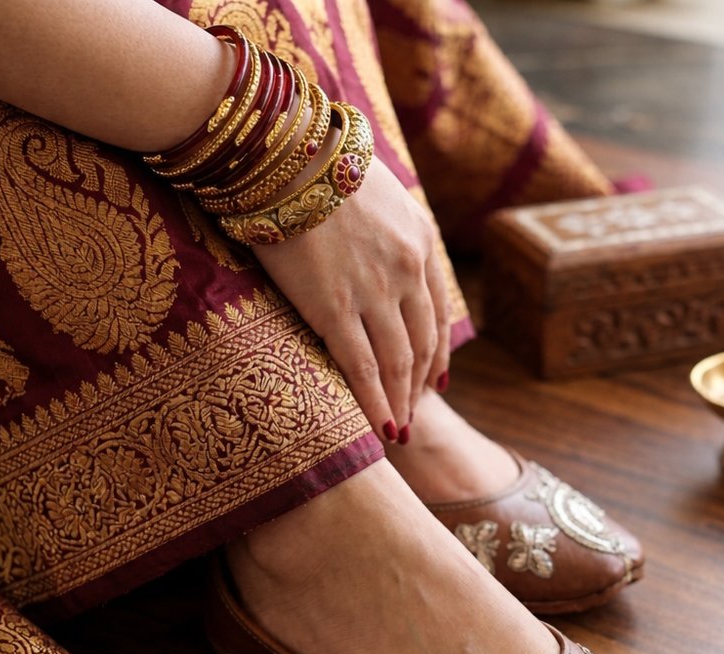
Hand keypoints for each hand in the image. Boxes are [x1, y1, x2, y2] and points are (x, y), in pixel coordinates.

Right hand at [252, 156, 449, 440]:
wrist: (285, 153)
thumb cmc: (316, 163)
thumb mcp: (375, 189)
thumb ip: (386, 227)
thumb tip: (374, 245)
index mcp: (420, 241)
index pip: (437, 313)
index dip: (437, 352)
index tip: (434, 379)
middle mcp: (406, 271)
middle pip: (422, 343)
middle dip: (420, 384)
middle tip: (414, 412)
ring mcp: (374, 293)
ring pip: (399, 362)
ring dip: (401, 401)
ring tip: (399, 429)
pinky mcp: (335, 309)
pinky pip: (363, 368)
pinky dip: (375, 404)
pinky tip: (381, 428)